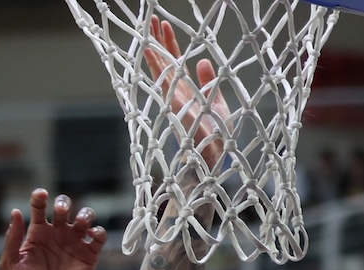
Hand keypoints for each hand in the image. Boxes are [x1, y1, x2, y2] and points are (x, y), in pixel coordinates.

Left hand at [0, 189, 106, 269]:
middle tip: (61, 210)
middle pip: (64, 208)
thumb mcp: (11, 266)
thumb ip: (12, 240)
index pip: (39, 208)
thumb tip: (16, 212)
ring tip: (80, 223)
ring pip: (85, 217)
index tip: (41, 194)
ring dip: (85, 214)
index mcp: (38, 233)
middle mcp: (57, 233)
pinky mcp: (89, 255)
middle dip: (64, 203)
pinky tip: (92, 236)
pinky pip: (99, 237)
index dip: (40, 197)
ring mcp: (74, 243)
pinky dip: (99, 232)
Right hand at [139, 17, 232, 171]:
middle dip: (157, 41)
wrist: (215, 155)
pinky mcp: (175, 107)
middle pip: (164, 62)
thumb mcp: (216, 101)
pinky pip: (164, 83)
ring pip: (161, 69)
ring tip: (147, 31)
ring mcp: (174, 100)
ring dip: (154, 50)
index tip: (165, 26)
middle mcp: (177, 93)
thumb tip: (203, 60)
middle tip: (150, 20)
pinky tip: (151, 53)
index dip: (170, 44)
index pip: (176, 62)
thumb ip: (208, 82)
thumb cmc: (217, 135)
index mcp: (187, 91)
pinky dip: (157, 68)